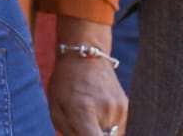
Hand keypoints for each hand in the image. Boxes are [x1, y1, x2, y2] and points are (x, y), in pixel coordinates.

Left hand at [49, 20, 127, 135]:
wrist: (86, 54)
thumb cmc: (65, 82)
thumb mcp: (56, 109)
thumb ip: (69, 134)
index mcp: (84, 111)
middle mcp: (106, 111)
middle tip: (81, 125)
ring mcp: (120, 108)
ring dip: (100, 134)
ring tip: (88, 118)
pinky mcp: (127, 107)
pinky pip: (118, 128)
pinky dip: (107, 128)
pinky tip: (96, 114)